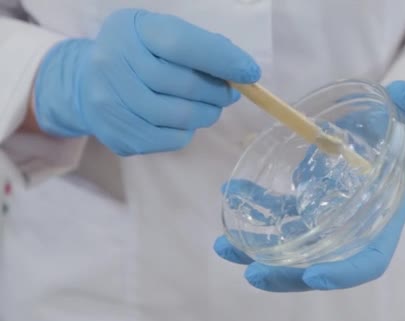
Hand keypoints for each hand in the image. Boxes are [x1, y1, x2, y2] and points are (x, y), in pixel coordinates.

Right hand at [33, 9, 259, 155]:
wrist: (86, 82)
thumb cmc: (138, 53)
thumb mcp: (159, 33)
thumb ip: (197, 45)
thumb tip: (239, 69)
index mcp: (130, 29)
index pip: (182, 44)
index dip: (222, 59)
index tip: (250, 72)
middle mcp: (112, 63)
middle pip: (183, 85)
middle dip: (218, 91)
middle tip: (230, 93)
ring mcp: (110, 102)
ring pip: (179, 116)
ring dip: (207, 113)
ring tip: (211, 107)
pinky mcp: (118, 135)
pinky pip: (171, 139)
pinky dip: (188, 131)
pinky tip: (186, 120)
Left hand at [214, 81, 404, 290]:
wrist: (395, 128)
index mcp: (384, 218)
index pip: (369, 260)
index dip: (344, 273)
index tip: (315, 275)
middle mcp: (354, 226)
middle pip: (322, 263)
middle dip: (287, 274)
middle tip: (252, 272)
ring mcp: (328, 216)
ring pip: (293, 246)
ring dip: (257, 250)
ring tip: (224, 246)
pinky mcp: (309, 200)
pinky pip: (280, 212)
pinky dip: (256, 208)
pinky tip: (233, 193)